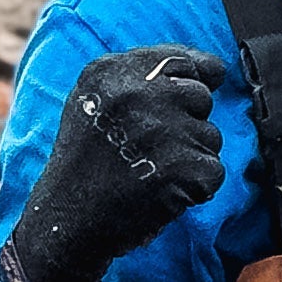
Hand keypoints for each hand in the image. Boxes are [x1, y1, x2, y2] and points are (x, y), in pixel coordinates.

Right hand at [11, 45, 230, 281]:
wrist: (67, 222)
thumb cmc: (85, 163)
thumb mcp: (93, 102)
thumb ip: (141, 77)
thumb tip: (213, 69)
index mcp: (111, 72)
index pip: (180, 60)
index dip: (195, 77)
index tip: (192, 94)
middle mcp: (137, 94)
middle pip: (200, 97)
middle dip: (186, 123)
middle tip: (150, 150)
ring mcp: (162, 130)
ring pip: (210, 136)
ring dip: (189, 158)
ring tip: (149, 172)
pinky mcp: (182, 167)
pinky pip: (213, 170)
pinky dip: (195, 187)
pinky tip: (161, 193)